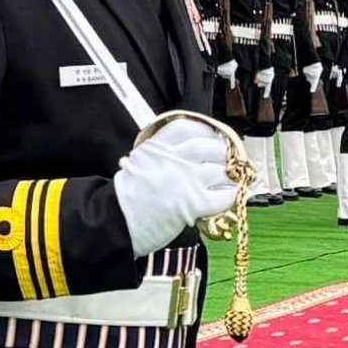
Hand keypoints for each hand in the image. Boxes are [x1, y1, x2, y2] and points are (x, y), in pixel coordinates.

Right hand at [109, 117, 237, 256]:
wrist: (117, 221)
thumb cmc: (126, 197)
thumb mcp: (138, 162)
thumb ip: (160, 154)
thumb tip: (185, 153)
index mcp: (158, 147)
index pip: (189, 127)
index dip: (205, 131)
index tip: (211, 137)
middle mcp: (175, 159)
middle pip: (212, 147)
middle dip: (224, 154)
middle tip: (227, 161)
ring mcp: (187, 180)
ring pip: (223, 171)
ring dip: (230, 177)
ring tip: (230, 181)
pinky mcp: (194, 203)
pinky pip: (224, 196)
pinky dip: (230, 196)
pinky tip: (227, 197)